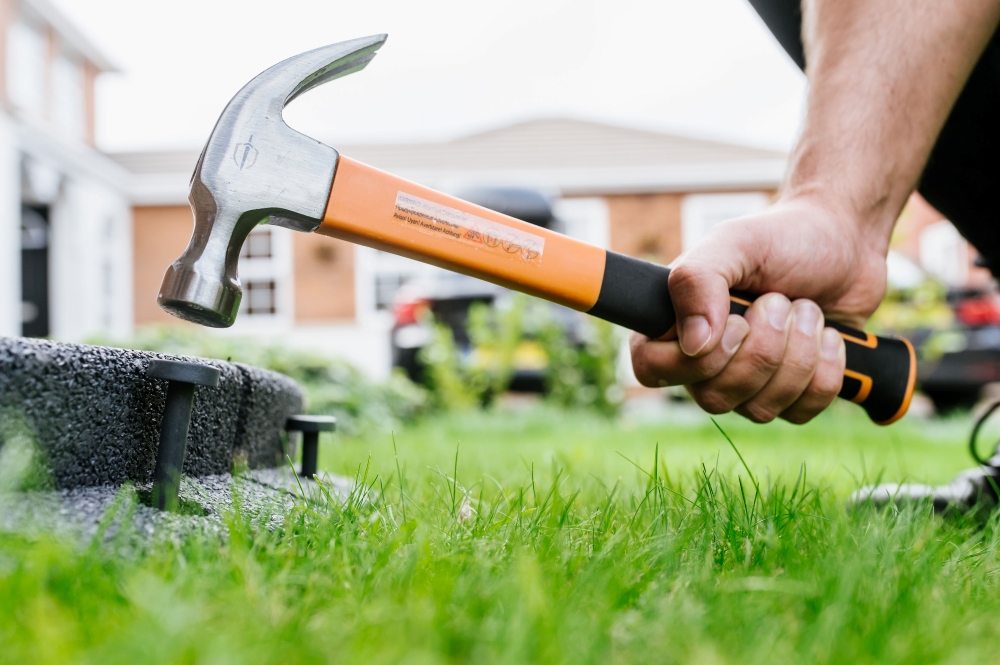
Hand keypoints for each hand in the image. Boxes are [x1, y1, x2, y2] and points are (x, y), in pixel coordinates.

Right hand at [629, 195, 889, 423]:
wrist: (845, 242)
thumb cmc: (782, 239)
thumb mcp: (736, 243)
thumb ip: (698, 281)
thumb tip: (694, 345)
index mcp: (674, 324)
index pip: (652, 370)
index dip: (696, 359)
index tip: (737, 322)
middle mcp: (704, 363)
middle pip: (714, 397)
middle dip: (763, 348)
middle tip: (781, 300)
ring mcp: (748, 386)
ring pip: (760, 410)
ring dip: (799, 354)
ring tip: (807, 309)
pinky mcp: (792, 397)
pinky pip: (801, 412)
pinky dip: (826, 370)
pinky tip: (829, 336)